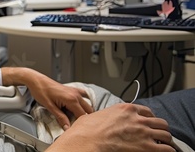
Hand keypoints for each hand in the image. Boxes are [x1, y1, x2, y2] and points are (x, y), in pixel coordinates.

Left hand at [24, 70, 93, 129]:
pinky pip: (83, 96)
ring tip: (76, 118)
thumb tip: (67, 127)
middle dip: (84, 118)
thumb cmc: (41, 91)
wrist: (36, 80)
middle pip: (88, 110)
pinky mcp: (72, 89)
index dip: (80, 123)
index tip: (75, 128)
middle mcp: (75, 95)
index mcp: (71, 99)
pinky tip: (78, 107)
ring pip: (87, 104)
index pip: (83, 115)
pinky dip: (83, 103)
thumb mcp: (50, 107)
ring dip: (84, 111)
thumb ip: (60, 117)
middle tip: (76, 125)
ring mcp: (74, 91)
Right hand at [48, 103, 175, 151]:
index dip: (149, 118)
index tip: (149, 123)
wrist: (88, 140)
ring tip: (162, 145)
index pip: (146, 111)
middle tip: (157, 135)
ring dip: (165, 140)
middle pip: (160, 122)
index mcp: (125, 109)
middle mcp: (137, 118)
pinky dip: (168, 151)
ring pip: (166, 134)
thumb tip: (100, 120)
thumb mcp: (96, 115)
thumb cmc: (88, 130)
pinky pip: (167, 149)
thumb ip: (106, 115)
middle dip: (159, 129)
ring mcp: (143, 132)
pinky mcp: (146, 147)